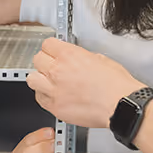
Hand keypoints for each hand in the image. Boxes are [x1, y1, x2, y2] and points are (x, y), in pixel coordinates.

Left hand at [27, 37, 144, 127]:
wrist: (120, 105)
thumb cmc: (116, 85)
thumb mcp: (101, 59)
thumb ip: (83, 57)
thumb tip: (78, 59)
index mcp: (69, 55)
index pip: (47, 44)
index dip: (52, 48)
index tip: (54, 52)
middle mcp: (58, 71)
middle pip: (37, 60)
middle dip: (45, 62)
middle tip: (53, 66)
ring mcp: (54, 90)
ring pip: (32, 79)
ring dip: (40, 79)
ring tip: (49, 82)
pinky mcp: (55, 107)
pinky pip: (39, 98)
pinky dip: (44, 96)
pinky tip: (54, 96)